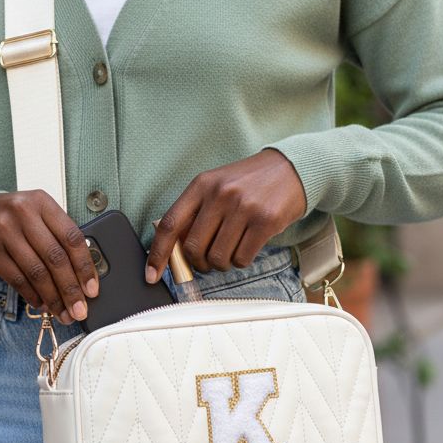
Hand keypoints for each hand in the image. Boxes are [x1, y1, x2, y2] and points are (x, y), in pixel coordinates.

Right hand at [0, 190, 99, 324]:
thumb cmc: (12, 218)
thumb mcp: (36, 215)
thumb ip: (57, 236)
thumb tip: (83, 275)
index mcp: (41, 201)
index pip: (71, 236)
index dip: (85, 266)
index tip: (92, 289)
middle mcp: (22, 212)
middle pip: (55, 257)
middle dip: (70, 289)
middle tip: (79, 309)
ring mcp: (3, 230)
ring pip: (36, 271)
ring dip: (52, 298)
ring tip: (61, 312)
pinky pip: (16, 278)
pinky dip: (32, 295)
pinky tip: (40, 304)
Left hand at [145, 150, 306, 281]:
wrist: (290, 168)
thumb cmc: (248, 182)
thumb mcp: (216, 185)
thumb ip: (196, 211)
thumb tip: (174, 249)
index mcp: (201, 185)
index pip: (170, 224)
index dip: (158, 254)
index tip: (152, 274)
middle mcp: (219, 194)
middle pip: (192, 248)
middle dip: (197, 263)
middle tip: (206, 261)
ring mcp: (243, 208)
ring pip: (217, 257)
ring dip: (221, 264)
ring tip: (229, 251)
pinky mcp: (265, 221)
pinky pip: (242, 258)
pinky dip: (240, 261)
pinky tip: (246, 247)